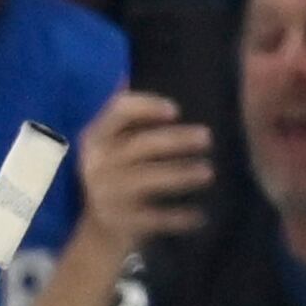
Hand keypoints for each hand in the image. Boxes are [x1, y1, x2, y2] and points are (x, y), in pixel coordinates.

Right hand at [69, 89, 214, 264]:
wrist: (98, 233)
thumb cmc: (115, 175)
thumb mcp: (111, 144)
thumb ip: (123, 115)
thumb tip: (125, 73)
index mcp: (96, 139)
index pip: (118, 113)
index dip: (146, 107)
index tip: (175, 110)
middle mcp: (98, 165)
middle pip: (141, 146)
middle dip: (176, 141)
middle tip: (207, 137)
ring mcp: (108, 195)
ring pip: (149, 180)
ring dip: (181, 175)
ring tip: (208, 172)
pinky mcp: (121, 223)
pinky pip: (155, 218)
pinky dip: (178, 217)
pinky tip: (200, 216)